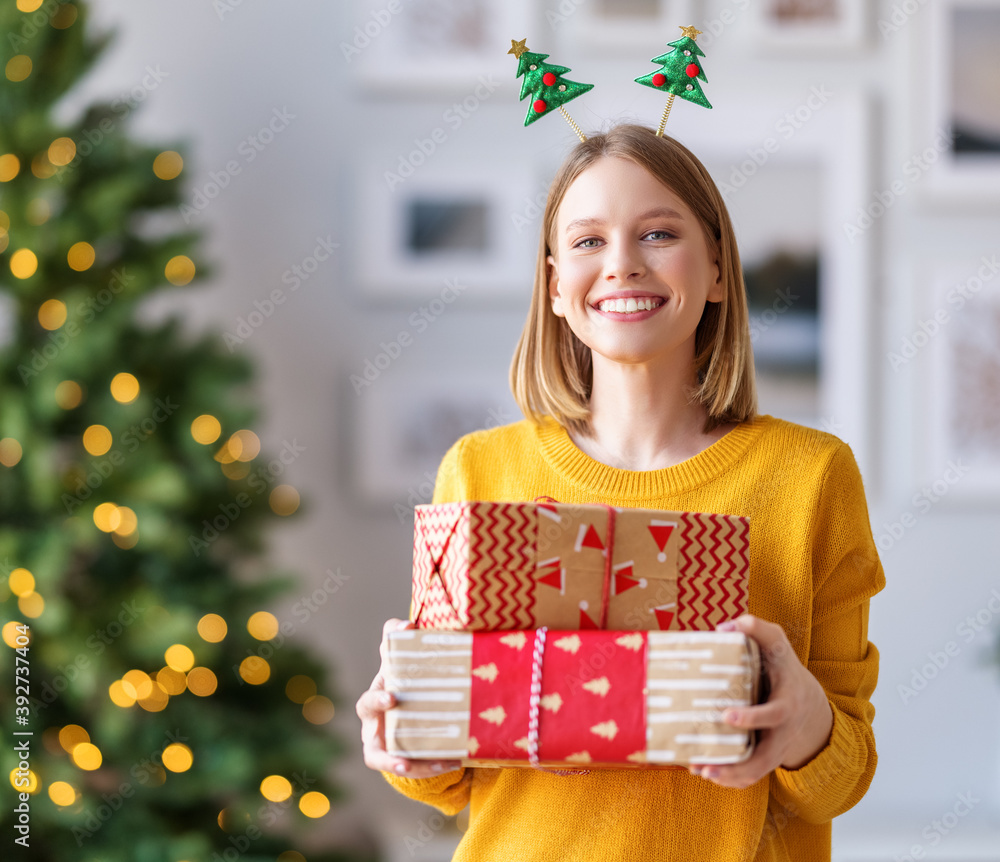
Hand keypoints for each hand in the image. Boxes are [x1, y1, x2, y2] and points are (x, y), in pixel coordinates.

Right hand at [355, 618, 462, 777]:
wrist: (408, 702)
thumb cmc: (402, 678)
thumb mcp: (399, 659)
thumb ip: (397, 636)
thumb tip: (408, 623)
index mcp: (375, 702)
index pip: (368, 704)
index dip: (377, 701)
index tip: (393, 698)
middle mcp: (376, 730)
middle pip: (372, 747)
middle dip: (388, 754)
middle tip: (406, 761)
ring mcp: (388, 749)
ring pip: (395, 766)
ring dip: (416, 768)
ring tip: (441, 765)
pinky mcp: (406, 762)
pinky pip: (417, 770)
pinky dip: (433, 767)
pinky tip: (455, 760)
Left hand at [688, 614, 832, 788]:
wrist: (806, 699)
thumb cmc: (782, 666)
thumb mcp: (776, 643)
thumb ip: (757, 628)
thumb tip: (724, 627)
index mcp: (787, 703)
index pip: (774, 714)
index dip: (752, 718)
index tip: (726, 715)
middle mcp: (783, 732)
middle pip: (765, 758)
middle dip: (738, 765)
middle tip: (707, 764)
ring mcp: (775, 748)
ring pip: (756, 772)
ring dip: (729, 776)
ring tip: (700, 771)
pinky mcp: (765, 756)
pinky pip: (751, 775)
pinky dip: (730, 778)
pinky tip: (705, 771)